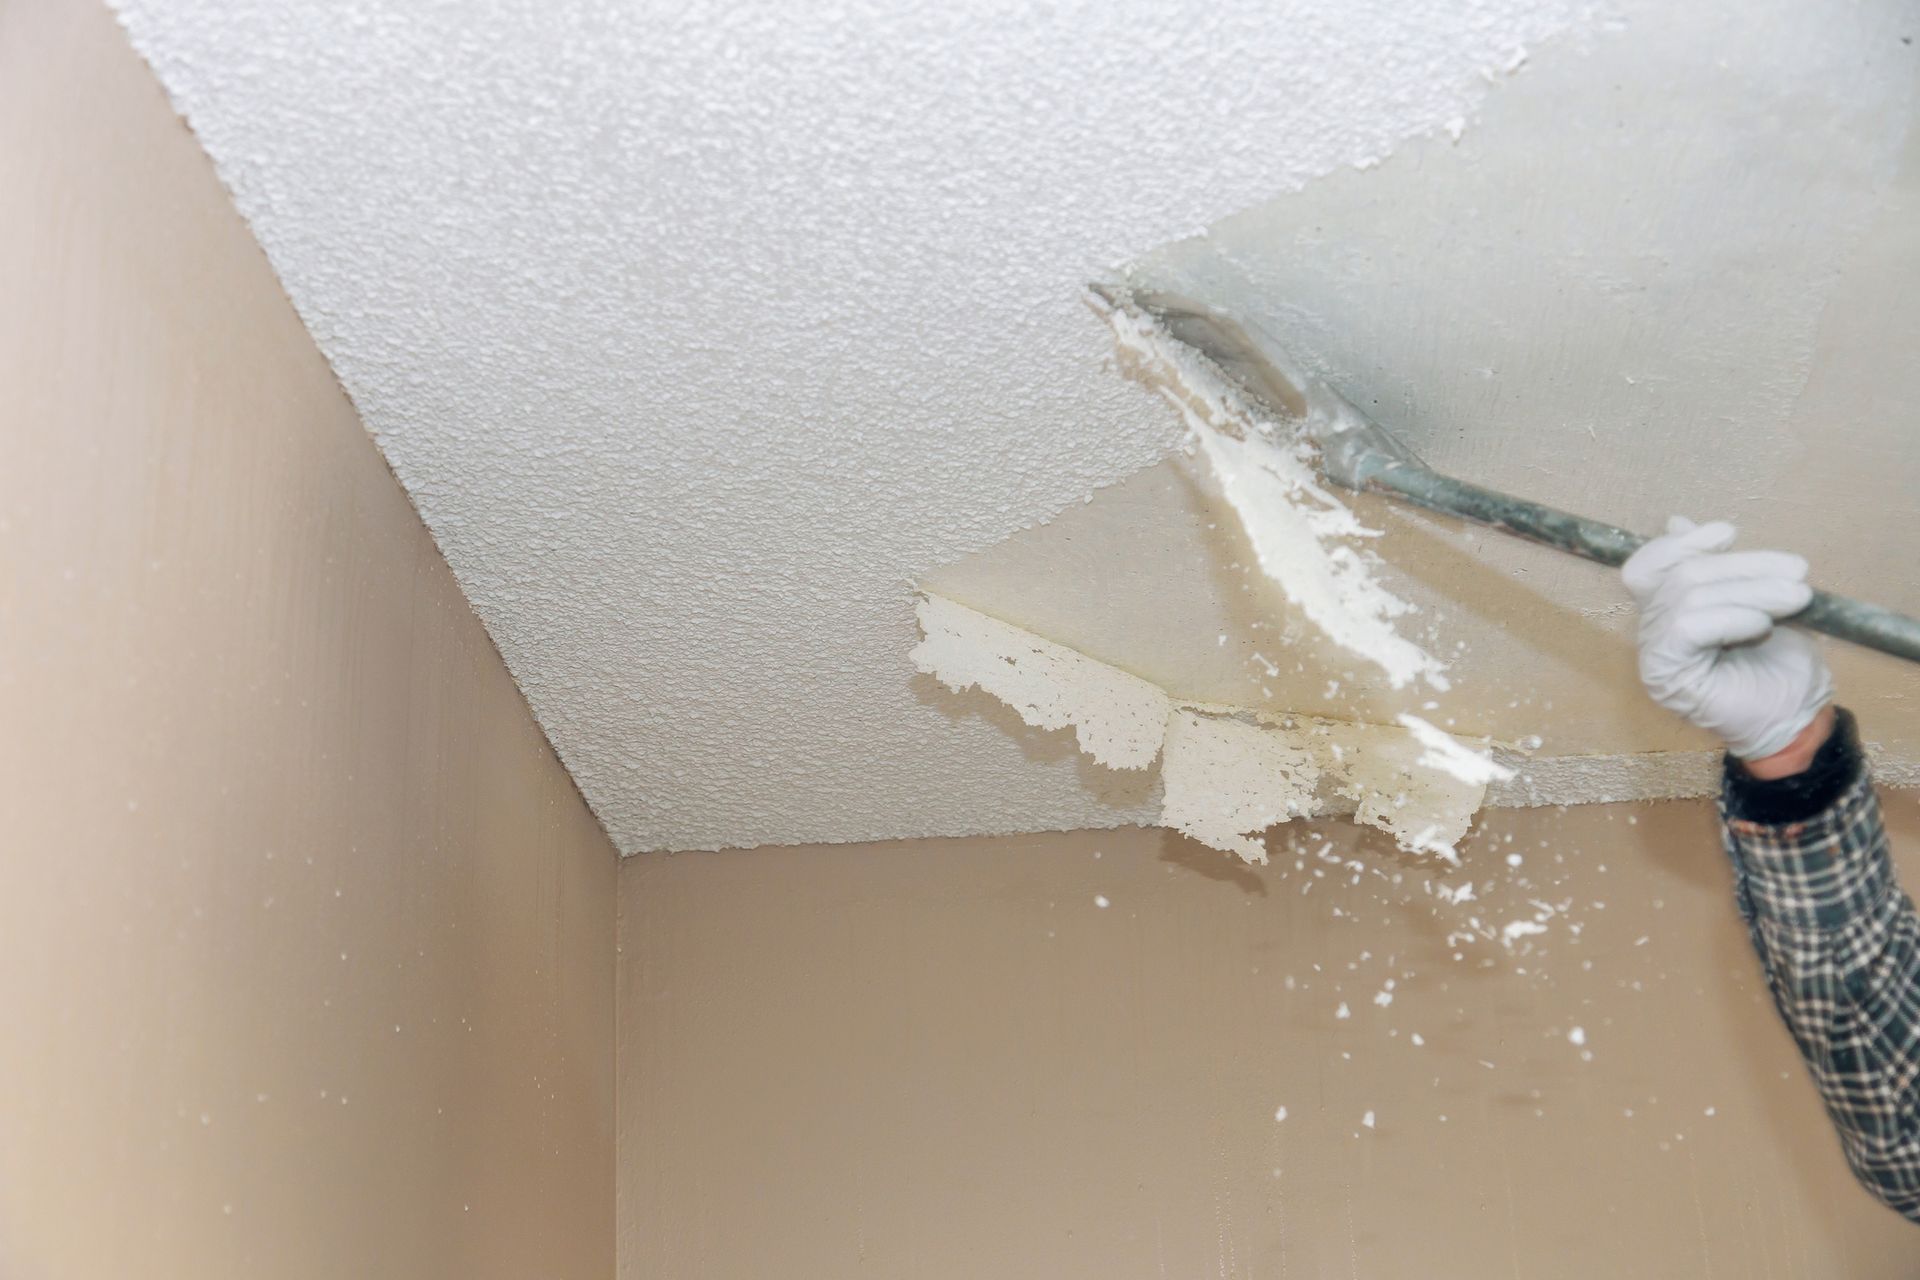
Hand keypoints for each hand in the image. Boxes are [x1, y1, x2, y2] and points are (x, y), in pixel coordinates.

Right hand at [1621, 516, 1831, 760]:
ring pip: (1689, 596)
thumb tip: (1676, 521)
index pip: (1646, 567)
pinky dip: (1732, 618)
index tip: (1728, 533)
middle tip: (1797, 572)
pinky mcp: (1665, 674)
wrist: (1794, 717)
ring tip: (1796, 599)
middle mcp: (1652, 631)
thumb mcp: (1755, 599)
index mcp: (1667, 611)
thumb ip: (1718, 568)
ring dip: (1751, 591)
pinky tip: (1762, 626)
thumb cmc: (1778, 664)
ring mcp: (1654, 655)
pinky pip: (1687, 627)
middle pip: (1681, 575)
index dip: (1678, 544)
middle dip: (1744, 566)